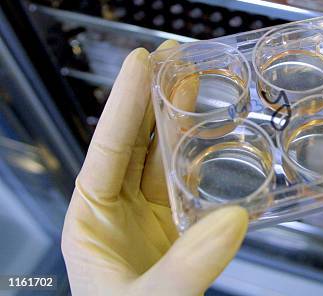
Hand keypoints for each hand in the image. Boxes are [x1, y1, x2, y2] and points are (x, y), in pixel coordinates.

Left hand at [61, 41, 247, 294]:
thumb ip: (187, 267)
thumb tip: (232, 219)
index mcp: (90, 218)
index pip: (107, 147)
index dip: (123, 101)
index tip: (141, 60)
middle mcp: (117, 209)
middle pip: (134, 140)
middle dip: (152, 96)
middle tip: (174, 55)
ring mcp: (149, 217)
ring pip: (162, 155)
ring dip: (178, 117)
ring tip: (195, 79)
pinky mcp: (178, 229)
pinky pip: (188, 182)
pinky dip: (202, 155)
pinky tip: (214, 134)